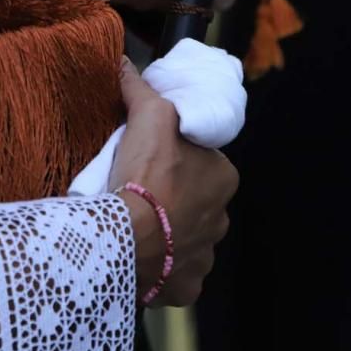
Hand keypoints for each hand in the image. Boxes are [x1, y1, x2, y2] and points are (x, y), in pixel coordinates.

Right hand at [111, 59, 237, 306]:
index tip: (149, 162)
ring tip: (135, 226)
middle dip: (173, 200)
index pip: (202, 165)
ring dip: (166, 234)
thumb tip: (128, 64)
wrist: (126, 237)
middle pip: (195, 204)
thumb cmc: (145, 175)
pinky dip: (160, 267)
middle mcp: (222, 220)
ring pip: (185, 240)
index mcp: (224, 179)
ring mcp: (204, 257)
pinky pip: (174, 275)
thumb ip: (142, 90)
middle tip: (138, 193)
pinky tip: (140, 258)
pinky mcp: (186, 286)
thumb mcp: (147, 118)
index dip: (175, 161)